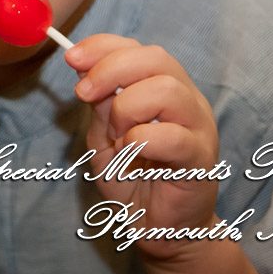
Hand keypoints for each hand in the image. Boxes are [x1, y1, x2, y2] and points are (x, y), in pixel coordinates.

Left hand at [67, 34, 223, 261]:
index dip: (103, 46)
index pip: (140, 48)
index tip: (71, 57)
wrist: (157, 227)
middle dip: (111, 68)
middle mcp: (188, 100)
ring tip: (116, 134)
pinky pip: (171, 135)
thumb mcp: (104, 136)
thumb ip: (99, 104)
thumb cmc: (133, 179)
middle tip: (84, 93)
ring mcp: (199, 127)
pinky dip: (139, 139)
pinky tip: (130, 153)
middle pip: (156, 58)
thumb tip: (84, 67)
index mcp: (165, 87)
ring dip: (126, 107)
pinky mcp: (201, 158)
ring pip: (166, 89)